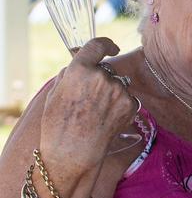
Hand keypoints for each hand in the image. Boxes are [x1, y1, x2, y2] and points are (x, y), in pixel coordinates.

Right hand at [39, 37, 137, 176]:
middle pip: (108, 69)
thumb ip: (70, 74)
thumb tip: (81, 64)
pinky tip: (107, 120)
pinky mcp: (130, 104)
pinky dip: (120, 107)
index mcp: (80, 70)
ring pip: (118, 85)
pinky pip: (127, 99)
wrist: (73, 152)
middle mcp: (102, 76)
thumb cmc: (58, 125)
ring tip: (97, 114)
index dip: (106, 44)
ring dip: (112, 94)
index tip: (112, 47)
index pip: (97, 45)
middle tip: (90, 102)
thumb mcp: (55, 94)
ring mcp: (118, 90)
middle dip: (102, 80)